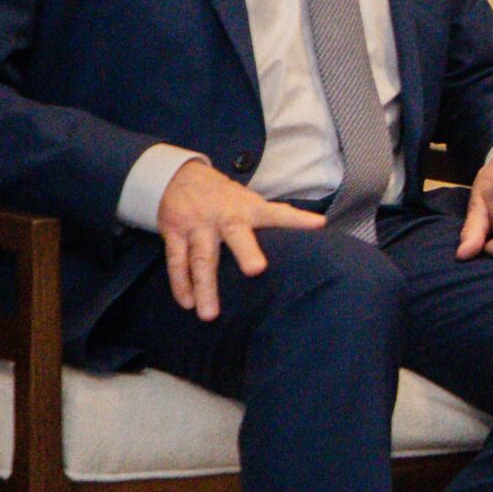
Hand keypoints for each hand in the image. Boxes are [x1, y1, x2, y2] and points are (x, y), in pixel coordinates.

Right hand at [157, 158, 325, 321]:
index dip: (298, 219)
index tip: (318, 224)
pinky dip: (180, 283)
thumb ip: (276, 215)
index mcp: (247, 208)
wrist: (180, 176)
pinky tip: (187, 303)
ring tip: (210, 315)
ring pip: (201, 257)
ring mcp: (197, 225)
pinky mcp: (174, 232)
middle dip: (246, 252)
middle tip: (256, 270)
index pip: (277, 213)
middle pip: (235, 234)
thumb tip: (317, 225)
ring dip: (205, 286)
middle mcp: (224, 216)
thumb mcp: (250, 200)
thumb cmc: (225, 197)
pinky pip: (176, 261)